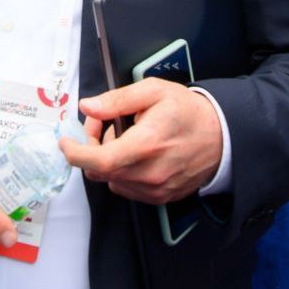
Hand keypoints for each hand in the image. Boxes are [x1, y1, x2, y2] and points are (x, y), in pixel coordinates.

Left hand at [59, 78, 221, 204]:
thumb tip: (89, 107)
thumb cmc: (189, 112)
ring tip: (126, 138)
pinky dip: (122, 171)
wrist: (222, 136)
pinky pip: (126, 188)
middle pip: (100, 170)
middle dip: (92, 147)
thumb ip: (117, 99)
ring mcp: (155, 188)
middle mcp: (149, 172)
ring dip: (108, 160)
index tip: (66, 142)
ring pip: (111, 179)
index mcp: (146, 144)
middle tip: (103, 126)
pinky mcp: (159, 197)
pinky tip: (136, 154)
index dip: (75, 152)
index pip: (98, 160)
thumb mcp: (154, 91)